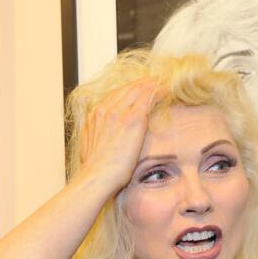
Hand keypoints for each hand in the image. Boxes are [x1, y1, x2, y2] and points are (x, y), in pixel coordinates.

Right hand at [75, 79, 158, 194]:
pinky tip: (167, 90)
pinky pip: (148, 97)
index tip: (140, 89)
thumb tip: (106, 139)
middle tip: (156, 81)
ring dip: (152, 84)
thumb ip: (99, 136)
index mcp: (95, 115)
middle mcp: (105, 109)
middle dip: (143, 83)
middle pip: (127, 88)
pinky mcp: (132, 119)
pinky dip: (158, 91)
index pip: (115, 95)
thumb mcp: (90, 147)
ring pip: (138, 89)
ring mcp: (118, 112)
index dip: (130, 90)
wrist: (97, 177)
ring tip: (163, 82)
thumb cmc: (95, 170)